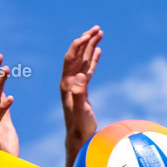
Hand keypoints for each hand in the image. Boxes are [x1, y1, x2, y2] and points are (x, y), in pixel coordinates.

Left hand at [60, 26, 101, 150]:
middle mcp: (70, 81)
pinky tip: (98, 51)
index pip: (71, 59)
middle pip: (77, 55)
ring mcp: (77, 84)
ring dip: (91, 46)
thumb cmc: (80, 127)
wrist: (79, 138)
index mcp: (67, 84)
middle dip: (86, 40)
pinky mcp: (83, 89)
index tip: (89, 34)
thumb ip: (79, 93)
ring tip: (99, 33)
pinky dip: (93, 58)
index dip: (79, 45)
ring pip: (84, 60)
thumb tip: (81, 76)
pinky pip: (89, 69)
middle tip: (97, 28)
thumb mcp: (80, 111)